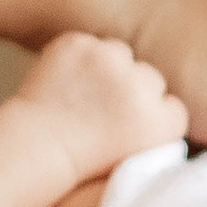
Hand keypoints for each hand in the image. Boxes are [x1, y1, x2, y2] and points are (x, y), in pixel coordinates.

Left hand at [16, 32, 188, 175]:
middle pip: (149, 76)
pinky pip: (87, 44)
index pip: (171, 106)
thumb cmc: (82, 162)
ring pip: (120, 54)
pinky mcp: (78, 44)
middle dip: (131, 88)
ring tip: (84, 94)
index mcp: (161, 120)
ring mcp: (107, 59)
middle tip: (104, 111)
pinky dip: (76, 58)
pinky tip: (66, 81)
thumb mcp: (138, 159)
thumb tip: (170, 107)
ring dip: (106, 67)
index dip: (149, 116)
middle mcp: (139, 84)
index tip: (128, 128)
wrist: (35, 149)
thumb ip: (159, 131)